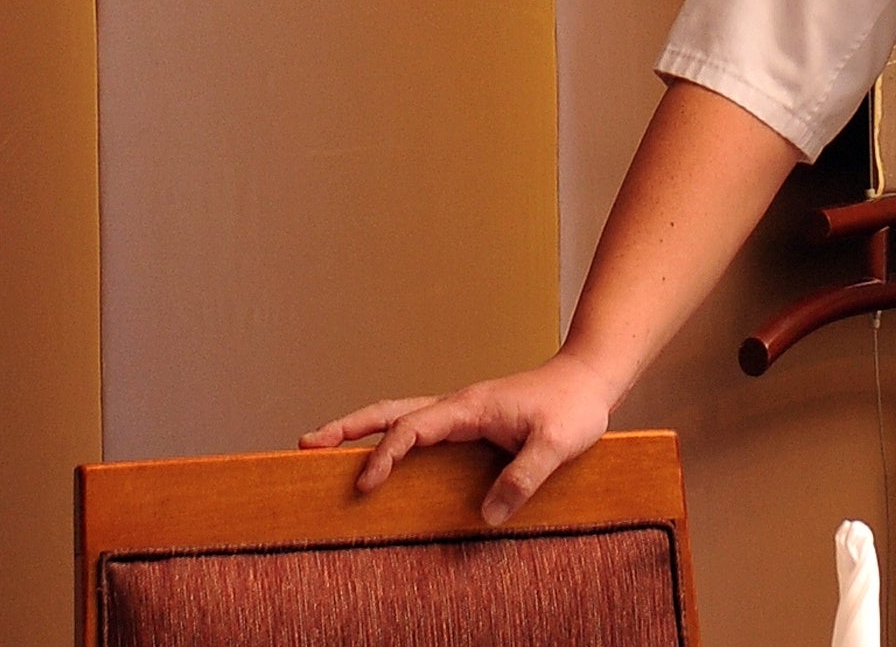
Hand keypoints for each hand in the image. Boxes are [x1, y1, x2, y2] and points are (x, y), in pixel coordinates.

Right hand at [299, 351, 624, 525]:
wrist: (589, 378)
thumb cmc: (574, 407)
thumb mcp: (555, 445)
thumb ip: (523, 477)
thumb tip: (487, 516)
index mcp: (469, 407)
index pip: (413, 429)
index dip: (387, 456)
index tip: (366, 484)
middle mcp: (458, 405)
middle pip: (391, 412)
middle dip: (349, 428)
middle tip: (306, 444)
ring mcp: (462, 411)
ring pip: (401, 415)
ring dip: (364, 429)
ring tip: (326, 445)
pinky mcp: (470, 421)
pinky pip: (421, 429)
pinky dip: (393, 438)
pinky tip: (386, 457)